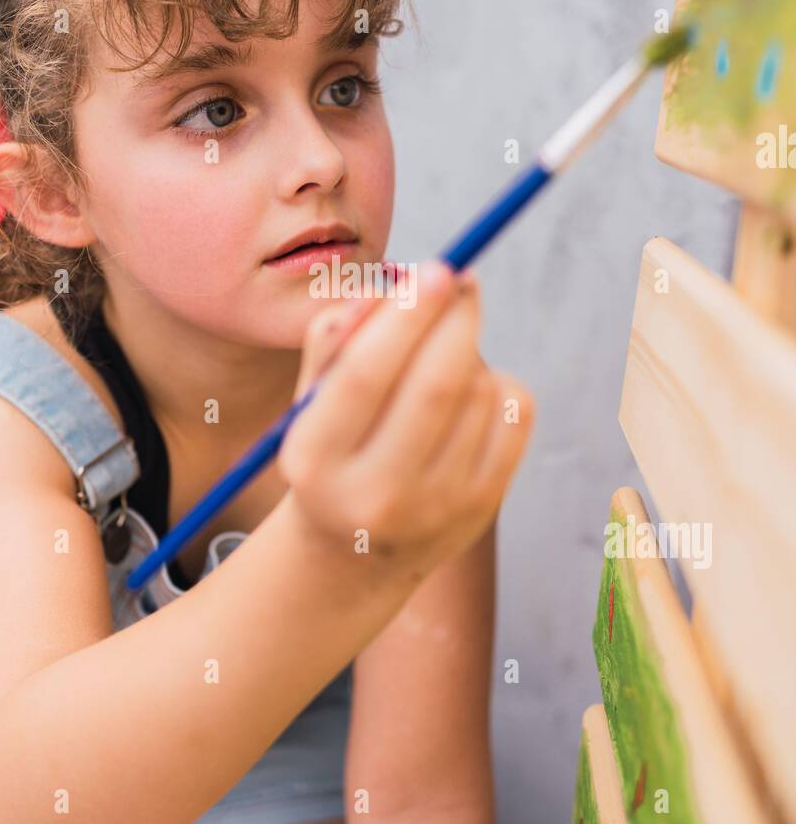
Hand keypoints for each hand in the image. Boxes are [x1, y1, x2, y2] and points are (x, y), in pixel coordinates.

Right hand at [277, 260, 534, 587]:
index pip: (366, 375)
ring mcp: (434, 509)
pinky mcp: (481, 509)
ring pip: (479, 393)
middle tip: (458, 279)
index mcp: (314, 460)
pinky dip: (499, 382)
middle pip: (436, 384)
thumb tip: (388, 287)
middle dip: (455, 317)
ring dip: (469, 349)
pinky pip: (513, 415)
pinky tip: (470, 390)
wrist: (352, 554)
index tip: (437, 269)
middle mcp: (373, 494)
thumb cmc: (331, 450)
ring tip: (443, 353)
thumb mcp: (310, 400)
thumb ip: (334, 337)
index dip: (407, 315)